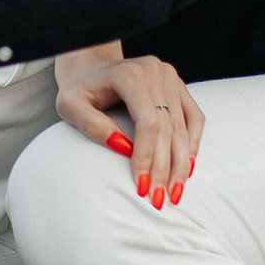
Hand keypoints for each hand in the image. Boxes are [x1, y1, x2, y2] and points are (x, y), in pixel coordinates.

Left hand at [57, 48, 204, 202]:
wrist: (90, 65)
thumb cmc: (79, 88)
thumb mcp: (70, 105)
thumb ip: (91, 125)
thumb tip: (122, 147)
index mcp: (130, 75)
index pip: (148, 123)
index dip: (147, 156)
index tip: (141, 185)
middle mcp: (156, 72)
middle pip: (169, 128)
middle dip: (165, 168)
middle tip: (160, 199)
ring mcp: (170, 77)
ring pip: (184, 126)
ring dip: (181, 163)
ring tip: (175, 192)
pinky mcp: (178, 86)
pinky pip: (194, 117)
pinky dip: (192, 143)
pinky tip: (186, 167)